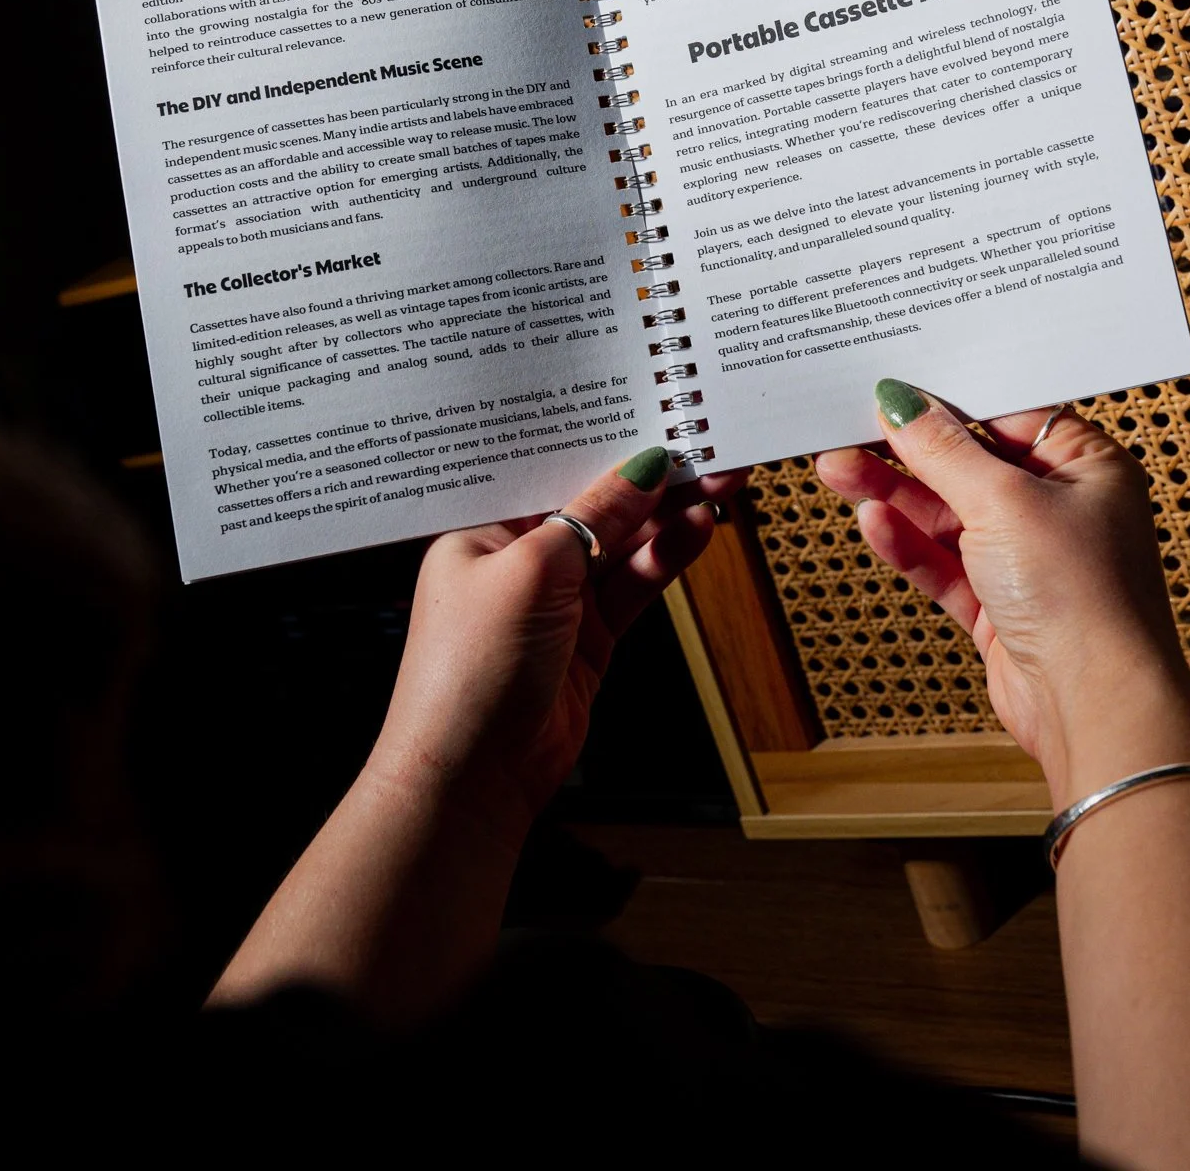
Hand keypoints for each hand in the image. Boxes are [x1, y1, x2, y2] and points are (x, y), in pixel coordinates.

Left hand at [370, 448, 744, 840]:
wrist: (472, 778)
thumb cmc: (469, 672)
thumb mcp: (532, 571)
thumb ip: (594, 515)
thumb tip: (643, 467)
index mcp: (480, 525)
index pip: (550, 465)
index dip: (601, 437)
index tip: (652, 410)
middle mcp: (517, 555)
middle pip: (595, 500)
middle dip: (649, 473)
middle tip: (704, 439)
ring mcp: (556, 597)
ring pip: (623, 540)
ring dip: (669, 512)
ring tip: (720, 477)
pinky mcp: (589, 636)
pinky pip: (634, 583)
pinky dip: (667, 555)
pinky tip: (699, 526)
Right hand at [815, 386, 1189, 807]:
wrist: (1093, 707)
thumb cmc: (1084, 597)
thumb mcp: (1004, 501)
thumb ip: (945, 452)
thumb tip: (905, 405)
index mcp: (1088, 466)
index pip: (1008, 415)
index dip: (950, 401)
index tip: (897, 390)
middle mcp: (1062, 510)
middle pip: (970, 464)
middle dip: (909, 451)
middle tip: (851, 430)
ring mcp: (1029, 561)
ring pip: (948, 515)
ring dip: (896, 495)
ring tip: (840, 469)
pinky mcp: (1000, 606)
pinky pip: (944, 564)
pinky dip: (908, 543)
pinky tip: (873, 521)